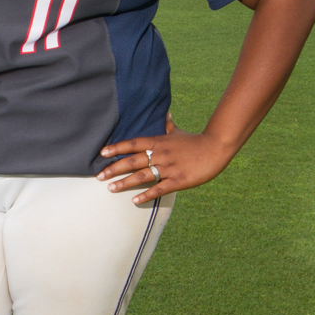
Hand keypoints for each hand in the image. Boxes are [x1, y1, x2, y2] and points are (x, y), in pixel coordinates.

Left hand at [97, 115, 235, 204]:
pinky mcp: (178, 180)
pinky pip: (159, 188)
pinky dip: (146, 195)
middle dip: (114, 168)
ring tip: (110, 189)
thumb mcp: (179, 132)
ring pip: (142, 175)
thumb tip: (165, 113)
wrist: (216, 148)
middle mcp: (160, 154)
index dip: (117, 148)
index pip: (133, 144)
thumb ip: (168, 125)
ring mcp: (169, 168)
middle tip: (99, 176)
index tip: (102, 152)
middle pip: (132, 161)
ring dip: (125, 182)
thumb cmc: (196, 141)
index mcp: (159, 142)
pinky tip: (135, 200)